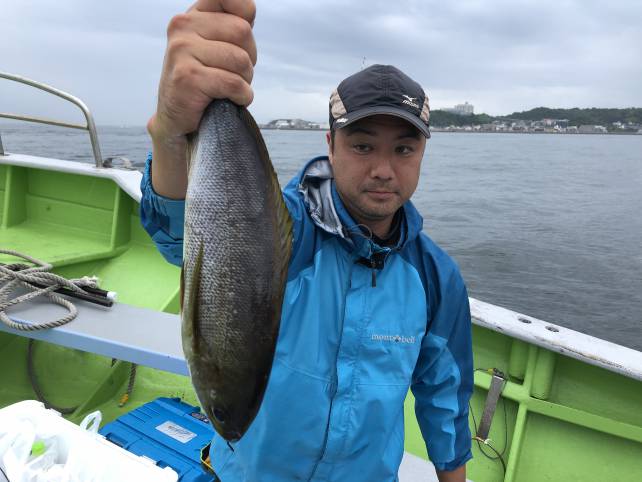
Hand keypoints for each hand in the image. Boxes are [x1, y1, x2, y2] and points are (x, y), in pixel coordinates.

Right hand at [149, 0, 256, 145]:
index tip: (239, 42)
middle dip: (248, 59)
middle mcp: (182, 26)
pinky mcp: (187, 77)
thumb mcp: (214, 47)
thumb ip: (230, 25)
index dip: (247, 20)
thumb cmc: (203, 81)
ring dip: (245, 81)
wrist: (176, 118)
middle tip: (234, 74)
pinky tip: (231, 101)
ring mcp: (182, 50)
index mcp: (192, 15)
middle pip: (242, 31)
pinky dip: (242, 96)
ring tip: (229, 89)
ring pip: (240, 60)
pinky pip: (234, 83)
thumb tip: (249, 8)